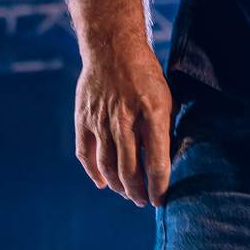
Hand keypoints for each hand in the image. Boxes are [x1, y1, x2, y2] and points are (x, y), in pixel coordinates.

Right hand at [75, 40, 173, 205]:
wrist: (112, 47)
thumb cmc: (146, 76)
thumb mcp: (166, 99)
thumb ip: (164, 129)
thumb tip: (164, 163)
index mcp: (152, 112)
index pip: (156, 160)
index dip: (159, 186)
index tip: (162, 200)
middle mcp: (124, 118)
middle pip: (129, 169)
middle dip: (138, 192)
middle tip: (143, 201)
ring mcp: (100, 119)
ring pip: (107, 165)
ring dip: (118, 186)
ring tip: (127, 194)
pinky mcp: (83, 118)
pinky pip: (86, 153)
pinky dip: (94, 172)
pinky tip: (103, 183)